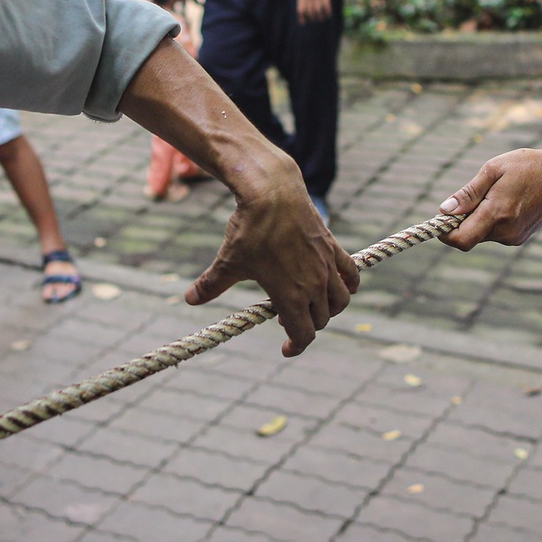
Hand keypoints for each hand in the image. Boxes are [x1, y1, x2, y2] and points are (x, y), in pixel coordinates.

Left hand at [187, 157, 358, 356]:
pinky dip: (349, 284)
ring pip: (340, 300)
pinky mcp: (332, 247)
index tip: (286, 348)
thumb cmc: (249, 229)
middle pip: (321, 319)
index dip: (296, 346)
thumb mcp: (227, 261)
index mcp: (291, 296)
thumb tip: (190, 299)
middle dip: (306, 324)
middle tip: (284, 317)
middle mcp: (315, 284)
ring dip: (329, 309)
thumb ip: (210, 285)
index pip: (304, 335)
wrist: (272, 193)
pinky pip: (351, 273)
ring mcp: (327, 266)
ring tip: (312, 304)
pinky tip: (340, 284)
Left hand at [296, 0, 332, 21]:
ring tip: (321, 18)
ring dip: (320, 16)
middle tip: (314, 20)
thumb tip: (304, 7)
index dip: (302, 18)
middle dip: (311, 18)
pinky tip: (329, 14)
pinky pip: (327, 5)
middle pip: (310, 12)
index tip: (303, 22)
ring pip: (318, 10)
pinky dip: (328, 11)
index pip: (301, 10)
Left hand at [436, 149, 541, 250]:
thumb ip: (468, 194)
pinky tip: (506, 201)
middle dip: (462, 220)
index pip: (460, 240)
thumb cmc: (527, 166)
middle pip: (468, 236)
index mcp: (496, 214)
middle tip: (474, 195)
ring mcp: (514, 237)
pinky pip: (494, 233)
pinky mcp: (519, 237)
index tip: (441, 217)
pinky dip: (491, 220)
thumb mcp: (493, 170)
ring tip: (495, 194)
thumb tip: (444, 211)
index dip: (445, 232)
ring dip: (478, 218)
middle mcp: (505, 232)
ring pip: (481, 234)